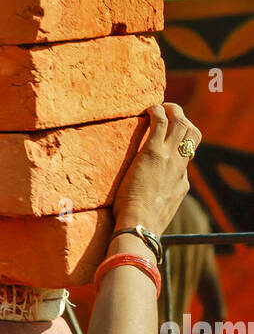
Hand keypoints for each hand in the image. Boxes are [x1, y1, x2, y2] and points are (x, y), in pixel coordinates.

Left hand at [112, 103, 201, 235]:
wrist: (140, 226)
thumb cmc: (141, 227)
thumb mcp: (156, 216)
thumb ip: (156, 207)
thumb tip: (146, 209)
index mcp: (181, 184)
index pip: (185, 160)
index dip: (178, 148)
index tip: (167, 144)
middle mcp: (180, 168)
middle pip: (193, 136)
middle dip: (184, 121)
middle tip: (171, 116)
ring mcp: (169, 158)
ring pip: (182, 124)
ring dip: (174, 111)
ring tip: (162, 107)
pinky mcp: (154, 152)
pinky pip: (161, 122)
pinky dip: (158, 111)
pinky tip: (149, 109)